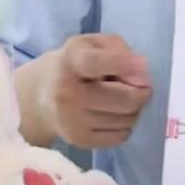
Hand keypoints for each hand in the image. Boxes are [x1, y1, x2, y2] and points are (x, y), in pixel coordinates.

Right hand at [40, 34, 152, 148]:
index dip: (124, 64)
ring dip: (133, 109)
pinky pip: (121, 136)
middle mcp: (66, 93)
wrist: (41, 95)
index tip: (143, 66)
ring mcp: (71, 120)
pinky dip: (123, 125)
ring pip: (127, 119)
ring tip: (118, 98)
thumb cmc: (76, 63)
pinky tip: (111, 114)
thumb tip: (142, 77)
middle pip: (125, 99)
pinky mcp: (78, 140)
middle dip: (141, 92)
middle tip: (139, 86)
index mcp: (70, 62)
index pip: (95, 63)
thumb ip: (120, 51)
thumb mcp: (94, 43)